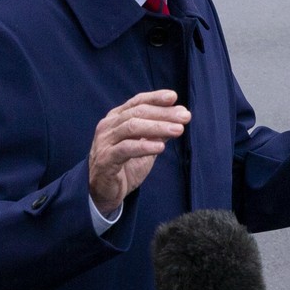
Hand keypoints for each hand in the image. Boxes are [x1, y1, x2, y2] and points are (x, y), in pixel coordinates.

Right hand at [88, 90, 190, 214]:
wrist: (105, 193)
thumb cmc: (125, 167)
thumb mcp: (145, 147)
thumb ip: (157, 133)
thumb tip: (178, 119)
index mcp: (116, 118)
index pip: (137, 102)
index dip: (155, 98)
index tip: (174, 97)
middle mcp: (108, 126)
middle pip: (137, 113)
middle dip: (163, 113)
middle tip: (185, 116)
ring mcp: (105, 142)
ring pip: (132, 127)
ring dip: (158, 127)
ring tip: (179, 130)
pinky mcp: (105, 159)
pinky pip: (126, 149)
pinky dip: (144, 146)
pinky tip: (161, 147)